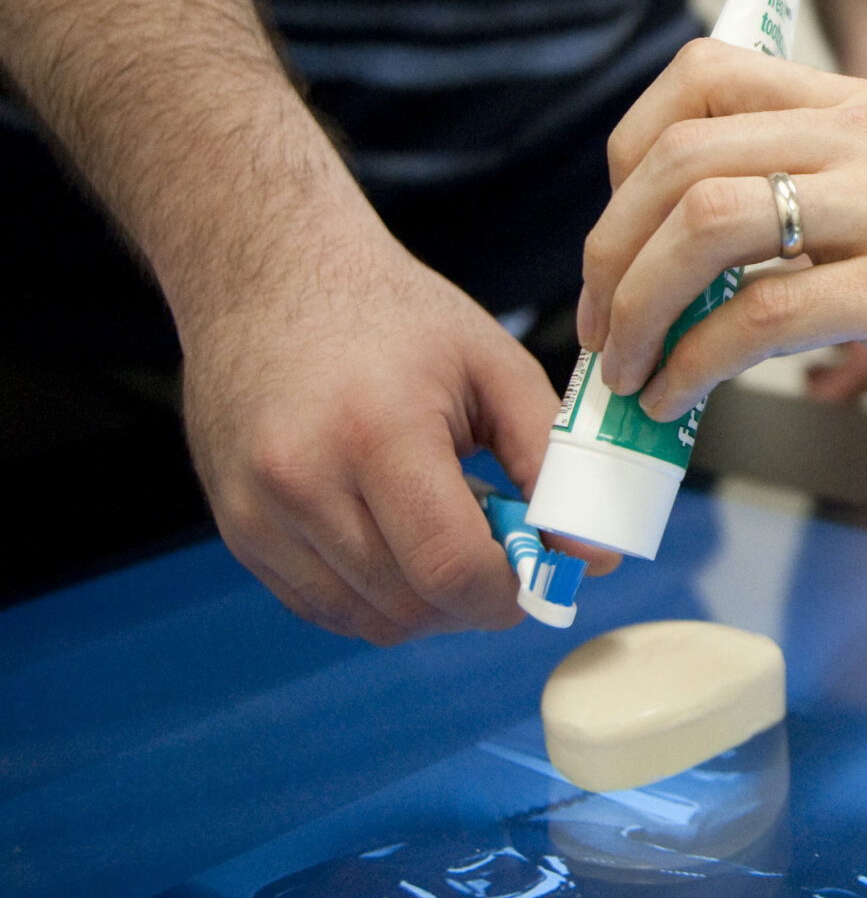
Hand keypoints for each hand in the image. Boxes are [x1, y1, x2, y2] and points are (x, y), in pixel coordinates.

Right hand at [181, 223, 618, 644]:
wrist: (271, 278)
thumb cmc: (393, 316)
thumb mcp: (493, 366)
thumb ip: (550, 459)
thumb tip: (596, 553)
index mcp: (378, 432)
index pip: (450, 568)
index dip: (509, 592)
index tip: (541, 570)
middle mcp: (302, 483)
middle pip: (410, 605)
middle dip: (475, 599)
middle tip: (503, 548)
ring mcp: (258, 514)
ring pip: (366, 619)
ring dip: (427, 604)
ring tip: (447, 527)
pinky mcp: (239, 532)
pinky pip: (323, 606)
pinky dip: (377, 596)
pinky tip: (398, 536)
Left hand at [574, 41, 866, 418]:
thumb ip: (847, 196)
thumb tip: (744, 266)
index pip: (705, 74)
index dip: (631, 147)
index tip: (621, 228)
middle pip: (679, 151)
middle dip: (606, 245)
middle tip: (599, 320)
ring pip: (705, 218)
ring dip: (634, 303)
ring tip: (627, 368)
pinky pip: (764, 315)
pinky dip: (695, 360)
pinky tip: (684, 397)